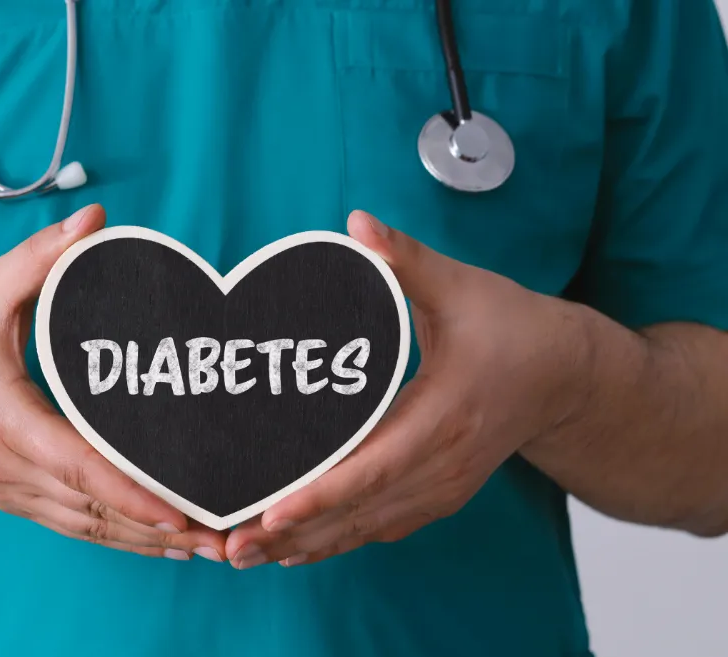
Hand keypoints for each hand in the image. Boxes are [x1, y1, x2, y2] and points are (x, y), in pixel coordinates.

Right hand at [0, 205, 226, 561]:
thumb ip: (41, 257)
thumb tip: (94, 217)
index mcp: (0, 417)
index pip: (76, 466)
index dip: (130, 493)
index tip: (180, 513)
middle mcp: (2, 465)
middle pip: (91, 510)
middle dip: (157, 529)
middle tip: (220, 538)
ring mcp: (2, 486)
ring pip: (83, 527)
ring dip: (143, 543)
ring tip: (204, 548)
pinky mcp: (6, 493)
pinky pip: (68, 524)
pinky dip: (114, 536)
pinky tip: (155, 542)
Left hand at [225, 210, 589, 568]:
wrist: (567, 376)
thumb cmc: (515, 328)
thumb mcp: (463, 286)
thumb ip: (406, 259)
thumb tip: (357, 223)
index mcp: (445, 416)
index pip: (374, 467)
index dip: (321, 493)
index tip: (270, 512)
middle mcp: (444, 465)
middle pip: (360, 511)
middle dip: (292, 533)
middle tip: (229, 545)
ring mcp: (443, 488)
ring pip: (366, 528)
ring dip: (305, 545)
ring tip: (243, 554)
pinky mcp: (438, 494)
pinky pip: (380, 526)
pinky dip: (334, 541)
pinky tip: (292, 549)